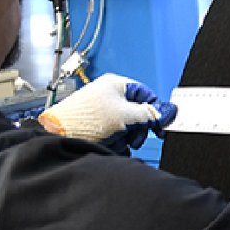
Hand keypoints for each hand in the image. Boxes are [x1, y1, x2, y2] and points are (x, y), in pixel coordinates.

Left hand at [38, 74, 177, 151]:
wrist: (61, 134)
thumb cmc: (86, 119)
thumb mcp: (126, 115)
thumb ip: (149, 114)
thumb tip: (168, 112)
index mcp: (116, 84)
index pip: (145, 94)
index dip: (154, 111)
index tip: (160, 126)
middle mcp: (108, 96)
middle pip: (136, 113)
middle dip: (137, 128)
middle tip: (135, 137)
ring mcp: (101, 112)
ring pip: (126, 126)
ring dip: (125, 137)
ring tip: (116, 141)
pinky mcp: (95, 126)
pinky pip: (114, 135)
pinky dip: (114, 142)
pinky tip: (108, 145)